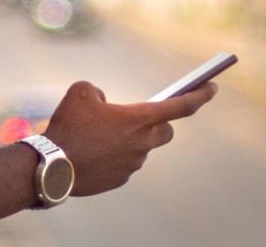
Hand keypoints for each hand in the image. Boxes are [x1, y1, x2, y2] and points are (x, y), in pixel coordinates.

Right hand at [40, 80, 217, 196]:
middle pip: (166, 131)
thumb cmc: (68, 127)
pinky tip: (94, 152)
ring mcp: (133, 164)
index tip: (212, 87)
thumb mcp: (80, 93)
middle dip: (161, 123)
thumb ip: (97, 91)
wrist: (53, 167)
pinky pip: (125, 163)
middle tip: (143, 117)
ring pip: (142, 148)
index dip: (201, 95)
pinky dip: (115, 155)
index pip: (182, 106)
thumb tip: (102, 102)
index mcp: (139, 119)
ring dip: (130, 140)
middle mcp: (142, 143)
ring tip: (100, 135)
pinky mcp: (120, 179)